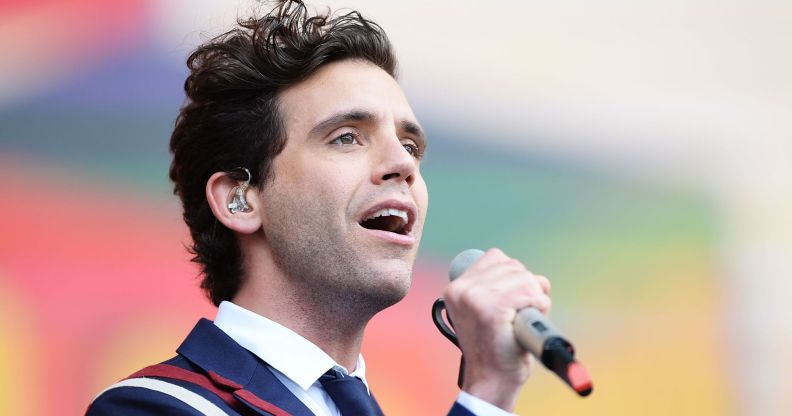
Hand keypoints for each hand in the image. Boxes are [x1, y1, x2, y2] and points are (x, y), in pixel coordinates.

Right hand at [443, 248, 551, 410]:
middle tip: (519, 314)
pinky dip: (540, 308)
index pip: (496, 257)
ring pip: (526, 278)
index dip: (514, 277)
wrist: (491, 380)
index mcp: (456, 287)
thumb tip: (526, 273)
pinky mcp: (492, 310)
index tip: (511, 301)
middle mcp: (462, 289)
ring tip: (521, 320)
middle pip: (514, 266)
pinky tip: (526, 324)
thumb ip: (493, 286)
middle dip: (527, 287)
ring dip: (535, 299)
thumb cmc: (494, 347)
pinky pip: (533, 294)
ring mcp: (475, 298)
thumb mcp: (481, 310)